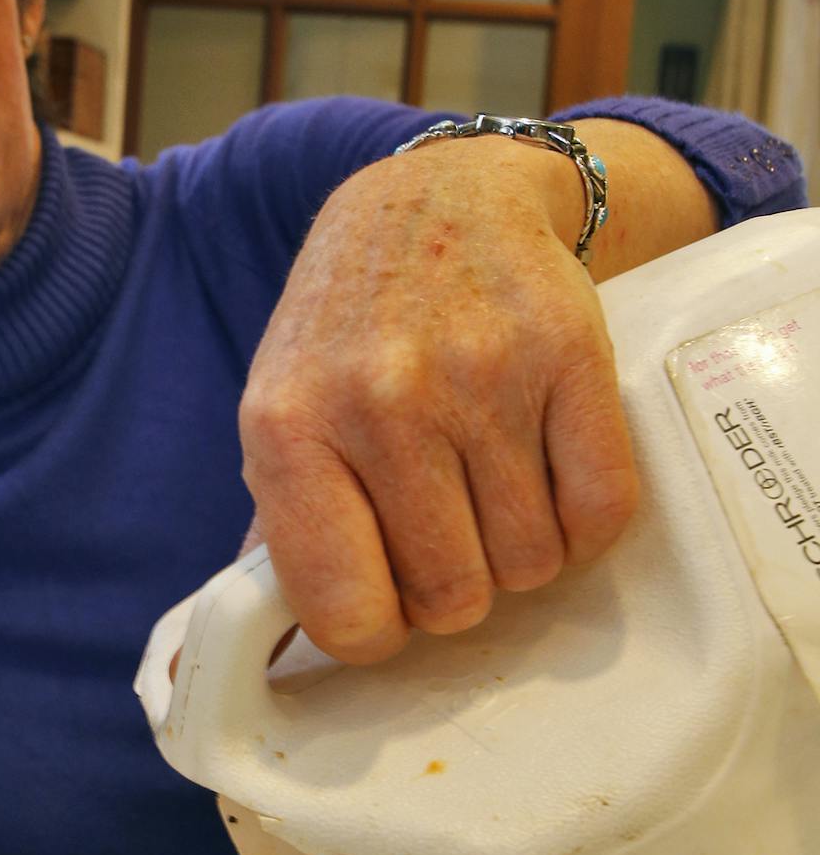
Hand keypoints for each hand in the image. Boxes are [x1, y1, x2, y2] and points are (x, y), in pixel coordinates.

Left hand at [238, 122, 713, 663]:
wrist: (434, 200)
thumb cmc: (348, 332)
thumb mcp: (282, 415)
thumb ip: (277, 532)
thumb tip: (253, 653)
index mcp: (289, 430)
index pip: (345, 610)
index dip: (375, 631)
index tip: (387, 602)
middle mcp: (380, 402)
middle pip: (452, 598)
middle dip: (455, 588)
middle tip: (446, 529)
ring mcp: (479, 375)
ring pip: (531, 564)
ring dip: (520, 551)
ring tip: (490, 486)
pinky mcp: (568, 353)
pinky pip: (601, 511)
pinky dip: (584, 521)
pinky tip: (549, 477)